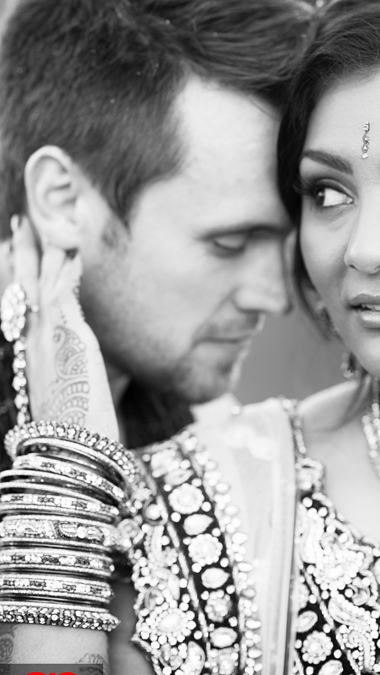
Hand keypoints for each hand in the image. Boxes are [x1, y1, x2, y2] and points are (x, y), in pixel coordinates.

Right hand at [10, 216, 118, 438]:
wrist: (71, 450)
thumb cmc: (71, 427)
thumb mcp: (60, 390)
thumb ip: (61, 365)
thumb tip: (72, 351)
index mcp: (26, 354)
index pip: (16, 304)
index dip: (14, 274)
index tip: (9, 249)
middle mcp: (30, 343)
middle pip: (21, 287)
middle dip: (20, 253)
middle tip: (19, 223)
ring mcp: (47, 340)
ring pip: (41, 286)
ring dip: (46, 254)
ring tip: (49, 227)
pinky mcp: (69, 341)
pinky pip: (65, 297)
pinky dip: (68, 274)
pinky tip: (74, 254)